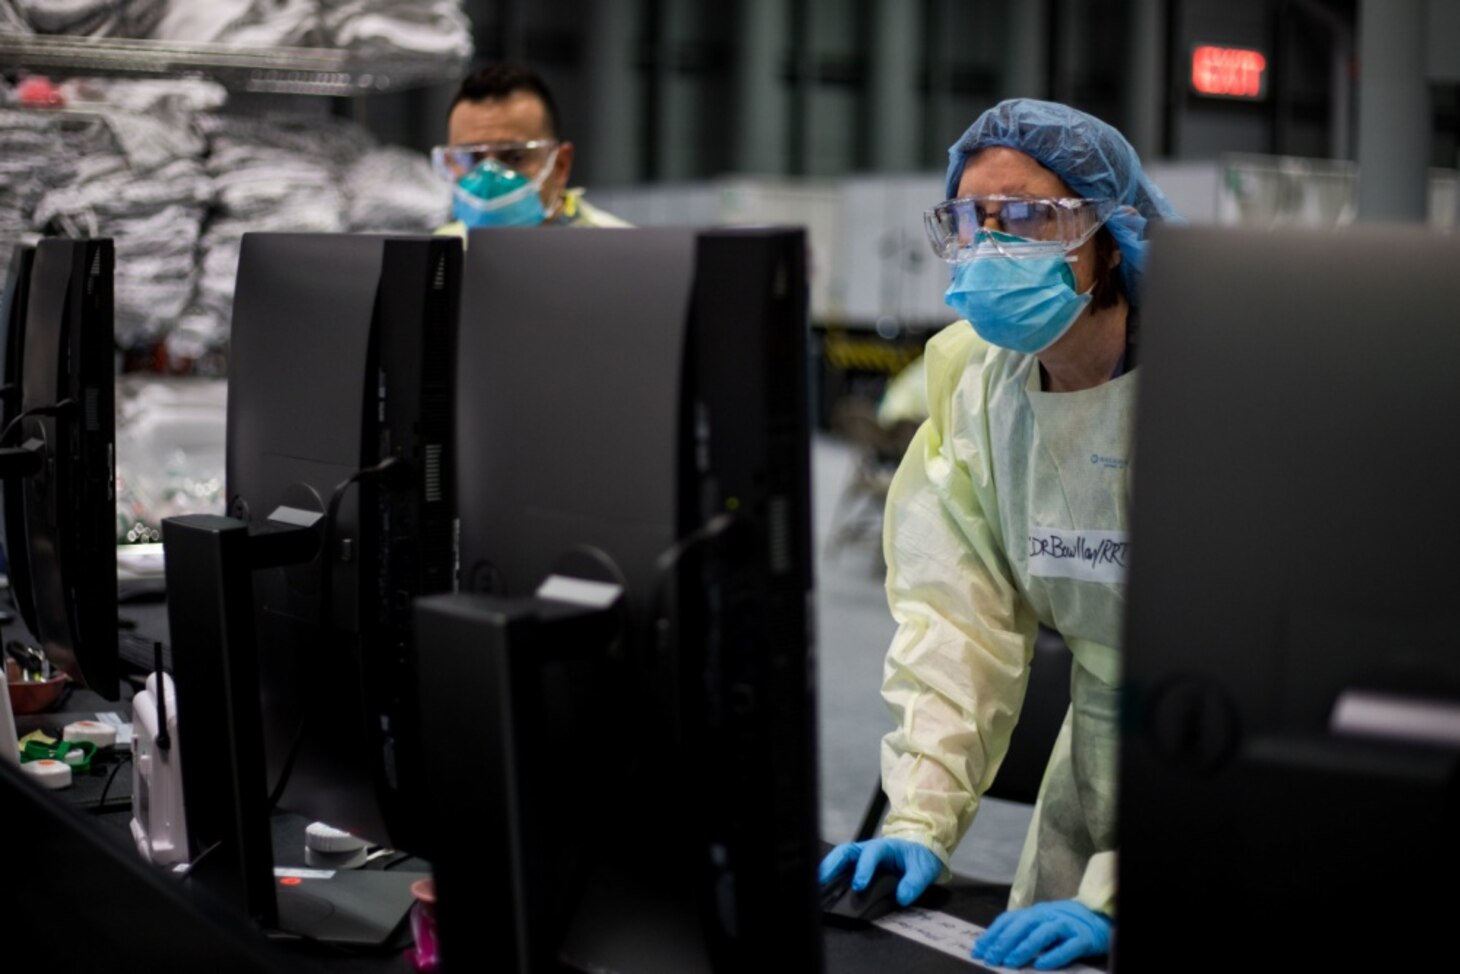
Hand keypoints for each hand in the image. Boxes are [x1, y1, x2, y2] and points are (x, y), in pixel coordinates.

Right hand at [818, 838, 941, 906]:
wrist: (921, 853)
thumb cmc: (920, 858)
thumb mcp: (924, 869)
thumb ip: (914, 882)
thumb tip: (902, 897)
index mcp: (885, 847)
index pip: (871, 853)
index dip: (863, 868)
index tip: (859, 885)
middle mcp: (869, 850)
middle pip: (846, 851)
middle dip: (833, 864)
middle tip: (822, 879)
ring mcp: (861, 857)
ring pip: (840, 858)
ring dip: (828, 868)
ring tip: (817, 884)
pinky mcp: (858, 866)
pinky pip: (843, 868)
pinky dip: (832, 875)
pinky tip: (824, 887)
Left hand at [971, 900, 1110, 970]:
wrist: (1098, 919)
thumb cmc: (1063, 926)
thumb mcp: (1040, 925)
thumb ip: (1021, 933)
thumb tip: (993, 948)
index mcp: (1034, 912)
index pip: (1009, 920)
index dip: (992, 934)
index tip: (978, 950)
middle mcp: (1048, 915)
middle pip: (1023, 924)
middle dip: (1004, 941)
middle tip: (990, 957)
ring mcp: (1066, 925)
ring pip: (1043, 933)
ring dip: (1024, 947)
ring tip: (1010, 961)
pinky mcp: (1082, 938)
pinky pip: (1067, 946)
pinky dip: (1054, 955)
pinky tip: (1042, 965)